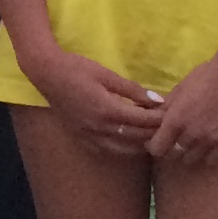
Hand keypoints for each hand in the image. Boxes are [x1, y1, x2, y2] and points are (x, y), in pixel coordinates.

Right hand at [30, 45, 165, 159]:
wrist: (46, 74)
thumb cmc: (77, 68)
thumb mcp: (107, 75)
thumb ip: (132, 89)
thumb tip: (157, 100)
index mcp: (108, 110)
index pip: (142, 121)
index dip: (159, 119)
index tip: (171, 115)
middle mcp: (100, 128)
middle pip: (135, 137)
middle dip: (153, 133)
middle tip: (168, 128)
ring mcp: (89, 135)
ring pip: (122, 149)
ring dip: (139, 145)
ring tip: (153, 138)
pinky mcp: (81, 137)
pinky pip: (105, 150)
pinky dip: (121, 149)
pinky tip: (128, 144)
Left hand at [149, 56, 217, 166]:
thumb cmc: (203, 77)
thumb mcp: (178, 90)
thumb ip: (165, 109)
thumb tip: (152, 120)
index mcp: (175, 120)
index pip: (157, 149)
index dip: (155, 146)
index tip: (158, 140)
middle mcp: (190, 134)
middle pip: (174, 155)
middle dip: (171, 148)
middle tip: (175, 139)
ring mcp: (209, 140)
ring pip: (192, 159)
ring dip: (189, 152)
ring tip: (192, 141)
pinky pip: (212, 159)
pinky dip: (207, 154)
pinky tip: (207, 145)